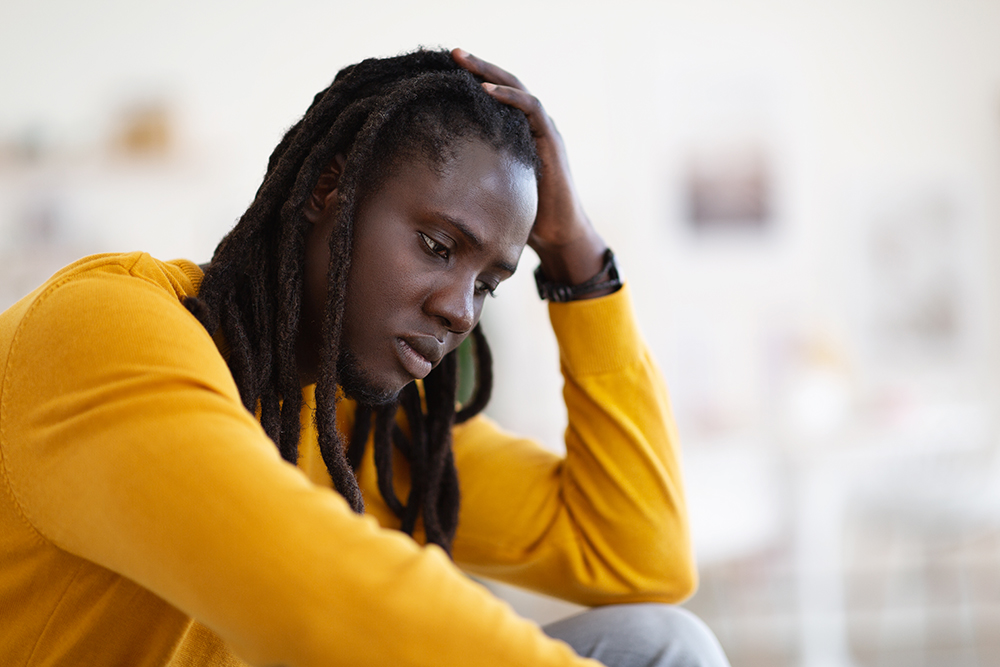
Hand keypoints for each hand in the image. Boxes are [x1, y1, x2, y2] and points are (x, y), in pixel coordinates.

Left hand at [452, 48, 609, 288]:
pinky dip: (510, 96)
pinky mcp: (551, 140)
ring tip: (462, 60)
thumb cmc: (522, 216)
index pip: (491, 97)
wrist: (556, 235)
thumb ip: (471, 173)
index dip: (468, 81)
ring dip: (489, 71)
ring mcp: (543, 129)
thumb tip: (429, 175)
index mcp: (515, 132)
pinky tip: (487, 89)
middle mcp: (530, 125)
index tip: (439, 70)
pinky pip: (532, 108)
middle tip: (448, 52)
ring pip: (516, 87)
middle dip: (475, 66)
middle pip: (502, 83)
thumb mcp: (488, 188)